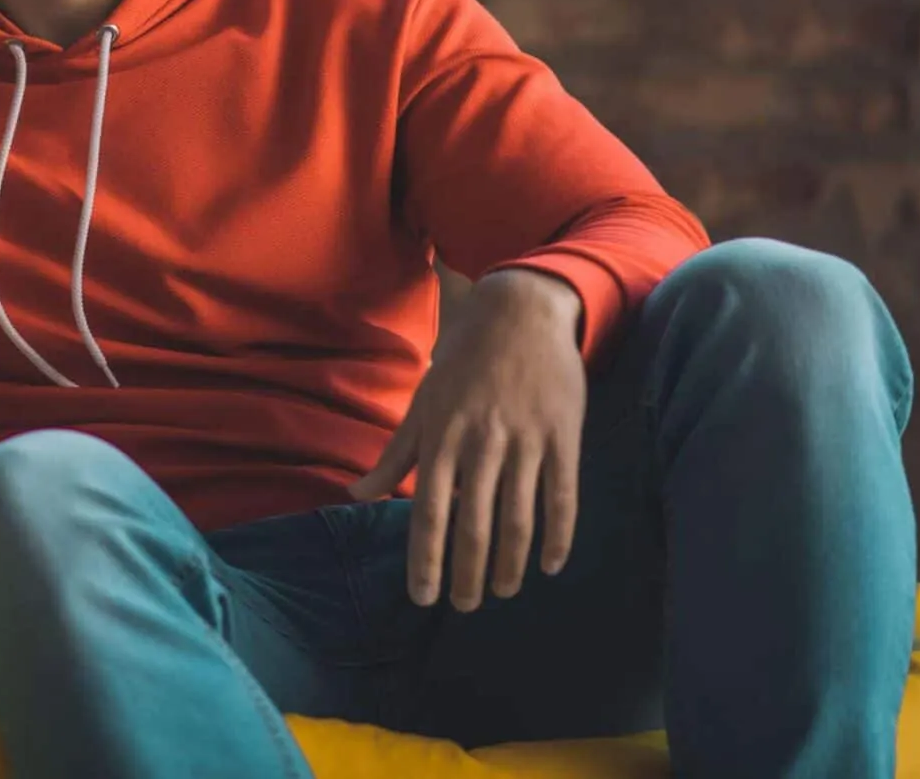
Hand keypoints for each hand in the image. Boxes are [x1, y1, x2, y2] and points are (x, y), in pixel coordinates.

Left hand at [350, 268, 585, 611]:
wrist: (519, 312)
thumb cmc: (462, 360)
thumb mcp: (422, 401)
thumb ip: (395, 454)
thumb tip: (356, 495)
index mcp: (441, 438)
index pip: (428, 513)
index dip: (426, 560)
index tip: (424, 597)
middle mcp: (481, 445)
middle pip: (474, 525)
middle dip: (468, 574)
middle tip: (466, 607)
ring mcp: (525, 442)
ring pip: (518, 519)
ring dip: (510, 564)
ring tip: (502, 592)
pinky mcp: (563, 437)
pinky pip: (562, 497)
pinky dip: (558, 536)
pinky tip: (550, 565)